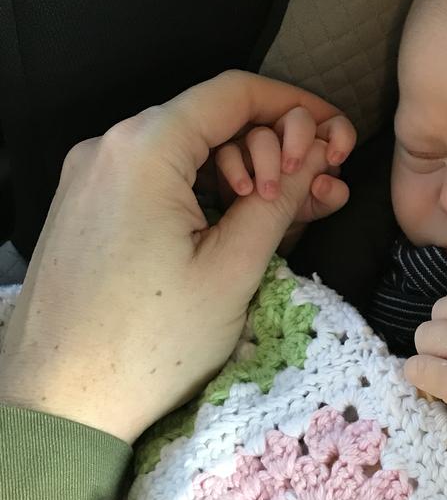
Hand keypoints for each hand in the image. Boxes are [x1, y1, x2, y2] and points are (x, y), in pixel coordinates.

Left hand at [0, 70, 345, 442]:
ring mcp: (90, 178)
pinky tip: (238, 224)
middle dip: (274, 148)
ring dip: (242, 174)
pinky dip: (204, 194)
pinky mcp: (86, 208)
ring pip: (186, 152)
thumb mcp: (233, 269)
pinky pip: (157, 180)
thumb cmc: (146, 345)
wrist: (57, 407)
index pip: (235, 93)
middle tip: (319, 190)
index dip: (295, 104)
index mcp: (143, 149)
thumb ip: (282, 197)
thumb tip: (316, 155)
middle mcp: (108, 148)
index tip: (334, 131)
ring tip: (285, 215)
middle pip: (211, 120)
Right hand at [212, 105, 355, 249]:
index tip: (335, 158)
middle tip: (293, 168)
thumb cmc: (290, 207)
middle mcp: (285, 137)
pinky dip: (237, 171)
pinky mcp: (228, 155)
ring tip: (269, 193)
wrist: (255, 225)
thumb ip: (331, 195)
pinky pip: (229, 152)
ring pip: (262, 135)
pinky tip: (245, 191)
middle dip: (300, 140)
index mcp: (315, 144)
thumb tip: (322, 182)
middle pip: (298, 117)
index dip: (340, 135)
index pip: (335, 123)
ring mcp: (255, 143)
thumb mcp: (315, 206)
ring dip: (267, 161)